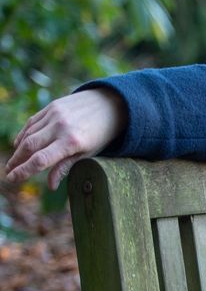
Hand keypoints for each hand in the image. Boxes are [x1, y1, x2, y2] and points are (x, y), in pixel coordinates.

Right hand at [4, 88, 126, 189]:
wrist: (111, 104)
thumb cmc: (102, 133)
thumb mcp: (89, 153)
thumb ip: (67, 167)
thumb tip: (51, 186)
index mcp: (72, 142)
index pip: (40, 160)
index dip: (23, 171)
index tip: (12, 180)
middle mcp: (60, 127)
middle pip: (29, 147)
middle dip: (16, 162)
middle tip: (9, 173)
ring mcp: (54, 114)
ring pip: (28, 134)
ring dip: (18, 150)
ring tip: (14, 162)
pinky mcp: (52, 106)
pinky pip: (32, 122)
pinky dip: (24, 134)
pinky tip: (20, 145)